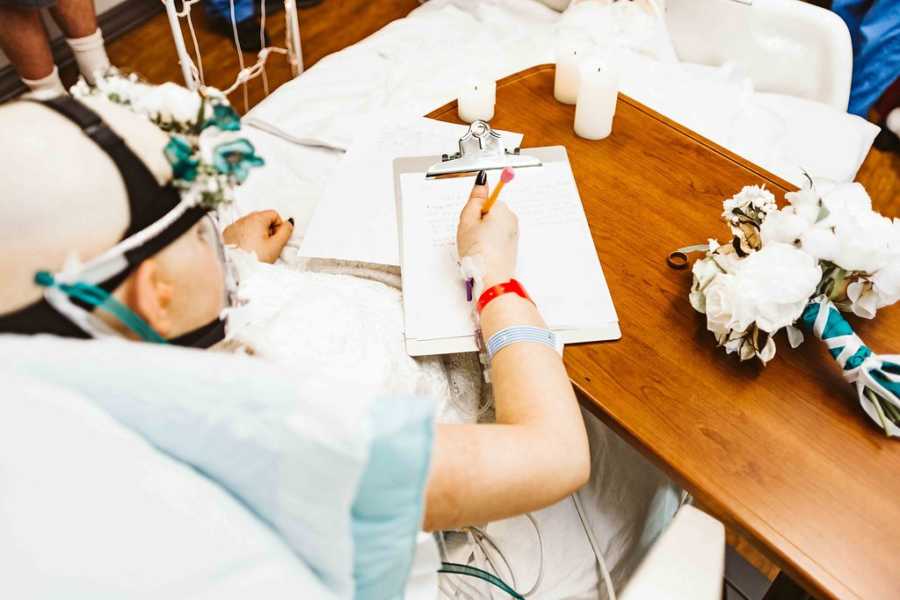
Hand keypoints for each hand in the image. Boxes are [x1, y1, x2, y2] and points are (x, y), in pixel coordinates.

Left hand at [223, 210, 293, 263]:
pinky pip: (239, 230)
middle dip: (267, 229)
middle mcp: (243, 219)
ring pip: (250, 224)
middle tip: (268, 245)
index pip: (274, 214)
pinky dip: (245, 236)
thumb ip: (286, 231)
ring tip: (256, 248)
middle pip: (261, 218)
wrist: (236, 271)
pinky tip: (246, 248)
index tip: (276, 238)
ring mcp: (233, 226)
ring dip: (256, 233)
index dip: (279, 226)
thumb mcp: (276, 246)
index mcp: (256, 219)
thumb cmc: (256, 259)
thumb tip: (289, 223)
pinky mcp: (226, 234)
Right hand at [457, 172, 518, 286]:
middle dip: (478, 220)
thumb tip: (482, 180)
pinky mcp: (511, 244)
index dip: (473, 210)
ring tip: (476, 245)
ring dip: (482, 231)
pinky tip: (482, 251)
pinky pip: (496, 236)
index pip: (486, 198)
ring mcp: (513, 232)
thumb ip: (475, 198)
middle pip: (489, 211)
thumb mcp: (468, 220)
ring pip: (492, 224)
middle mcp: (511, 218)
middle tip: (470, 234)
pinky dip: (488, 241)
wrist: (492, 279)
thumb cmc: (480, 252)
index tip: (471, 219)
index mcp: (502, 208)